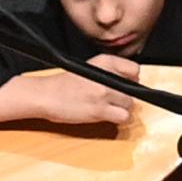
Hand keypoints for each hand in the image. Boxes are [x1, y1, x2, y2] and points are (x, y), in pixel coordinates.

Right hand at [0, 61, 137, 134]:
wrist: (46, 95)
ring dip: (122, 109)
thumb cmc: (64, 84)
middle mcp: (107, 75)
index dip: (132, 80)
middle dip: (125, 97)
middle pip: (133, 90)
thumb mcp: (89, 68)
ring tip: (108, 109)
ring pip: (130, 104)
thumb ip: (109, 72)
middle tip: (111, 100)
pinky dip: (118, 119)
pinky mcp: (100, 110)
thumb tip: (131, 81)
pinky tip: (107, 117)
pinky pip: (123, 117)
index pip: (134, 69)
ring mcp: (104, 93)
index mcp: (105, 61)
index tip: (125, 84)